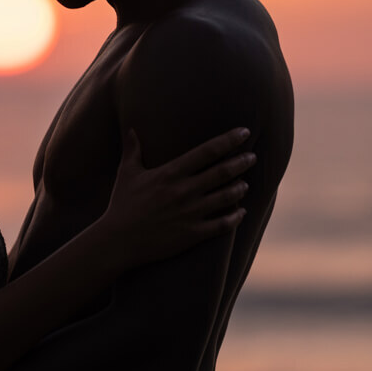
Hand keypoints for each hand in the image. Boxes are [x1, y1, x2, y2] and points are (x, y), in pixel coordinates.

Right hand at [104, 126, 254, 266]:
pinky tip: (241, 212)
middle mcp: (184, 191)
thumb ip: (132, 149)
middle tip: (252, 157)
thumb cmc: (121, 205)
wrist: (118, 241)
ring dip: (240, 189)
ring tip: (245, 184)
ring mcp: (190, 213)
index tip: (244, 132)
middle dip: (241, 162)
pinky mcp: (193, 234)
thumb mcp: (126, 173)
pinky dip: (235, 217)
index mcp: (170, 173)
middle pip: (222, 172)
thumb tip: (131, 129)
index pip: (207, 151)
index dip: (229, 140)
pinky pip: (222, 225)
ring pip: (226, 197)